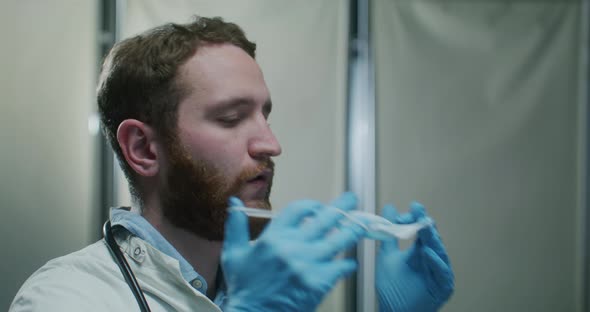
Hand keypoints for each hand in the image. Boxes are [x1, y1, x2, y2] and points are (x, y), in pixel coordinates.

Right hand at [222, 192, 365, 311]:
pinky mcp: (319, 282)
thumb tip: (234, 203)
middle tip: (351, 201)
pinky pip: (342, 266)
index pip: (299, 209)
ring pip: (339, 239)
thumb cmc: (245, 290)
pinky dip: (347, 264)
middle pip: (325, 219)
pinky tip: (348, 263)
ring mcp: (308, 264)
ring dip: (352, 230)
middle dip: (342, 207)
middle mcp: (292, 247)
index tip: (318, 208)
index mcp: (273, 238)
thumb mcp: (234, 254)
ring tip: (361, 224)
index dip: (312, 205)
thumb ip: (236, 226)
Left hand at [376, 202, 453, 311]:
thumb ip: (388, 234)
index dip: (418, 218)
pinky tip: (426, 252)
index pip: (422, 230)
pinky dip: (435, 262)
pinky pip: (442, 272)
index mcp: (420, 251)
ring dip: (431, 239)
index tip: (412, 208)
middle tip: (419, 212)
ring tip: (424, 226)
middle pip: (431, 238)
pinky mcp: (443, 287)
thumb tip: (389, 209)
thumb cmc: (393, 288)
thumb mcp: (387, 256)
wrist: (393, 311)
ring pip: (438, 252)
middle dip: (425, 225)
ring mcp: (439, 273)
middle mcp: (432, 260)